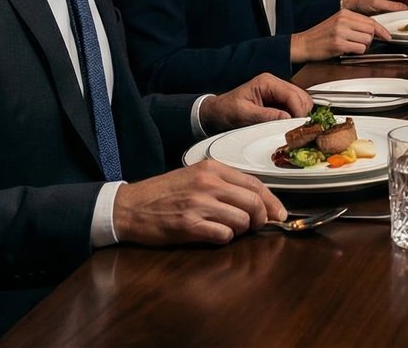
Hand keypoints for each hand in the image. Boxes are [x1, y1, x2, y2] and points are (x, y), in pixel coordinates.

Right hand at [114, 161, 285, 245]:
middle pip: (254, 202)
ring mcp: (198, 204)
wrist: (128, 206)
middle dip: (261, 218)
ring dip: (240, 230)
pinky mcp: (188, 225)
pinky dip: (224, 238)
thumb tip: (258, 202)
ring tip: (227, 229)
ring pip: (241, 220)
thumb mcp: (195, 177)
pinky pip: (222, 235)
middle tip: (258, 226)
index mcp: (212, 168)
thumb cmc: (163, 193)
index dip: (272, 201)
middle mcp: (208, 183)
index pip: (255, 183)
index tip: (279, 214)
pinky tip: (213, 235)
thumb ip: (225, 185)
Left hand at [200, 73, 311, 131]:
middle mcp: (275, 84)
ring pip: (301, 102)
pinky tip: (287, 126)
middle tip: (295, 128)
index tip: (298, 126)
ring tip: (291, 128)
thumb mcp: (244, 114)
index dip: (298, 110)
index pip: (292, 94)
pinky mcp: (278, 102)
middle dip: (301, 112)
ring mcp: (277, 93)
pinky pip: (294, 108)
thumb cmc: (226, 110)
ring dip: (299, 115)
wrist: (216, 113)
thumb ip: (266, 115)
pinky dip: (294, 117)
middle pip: (301, 96)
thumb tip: (287, 118)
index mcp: (267, 82)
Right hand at [289, 11, 394, 63]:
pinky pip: (359, 49)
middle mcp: (343, 20)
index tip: (387, 36)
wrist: (304, 44)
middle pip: (371, 30)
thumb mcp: (337, 22)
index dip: (381, 30)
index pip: (370, 20)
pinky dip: (356, 52)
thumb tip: (374, 29)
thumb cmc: (321, 35)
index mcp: (344, 13)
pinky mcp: (338, 44)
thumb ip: (354, 23)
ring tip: (351, 46)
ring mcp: (340, 32)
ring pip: (367, 40)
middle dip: (370, 39)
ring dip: (362, 47)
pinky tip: (346, 50)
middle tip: (360, 43)